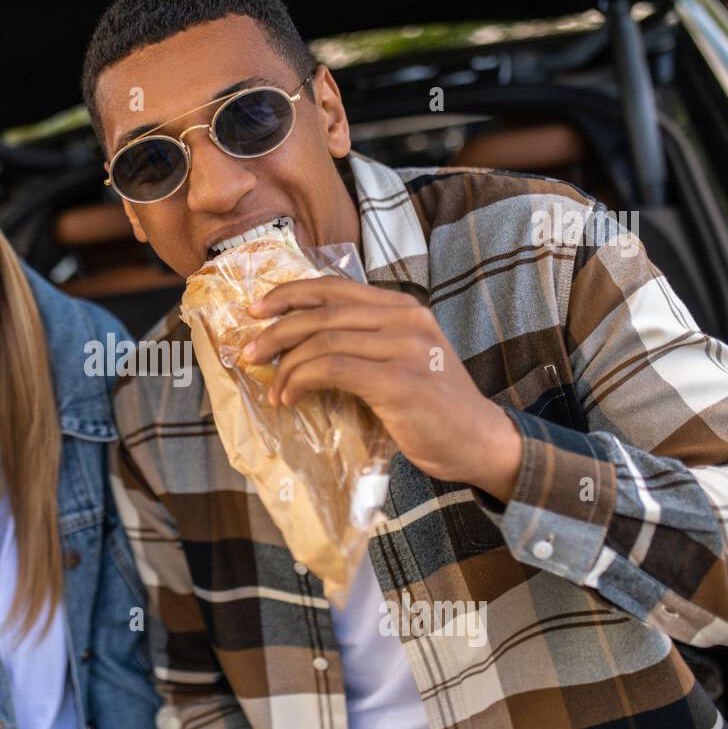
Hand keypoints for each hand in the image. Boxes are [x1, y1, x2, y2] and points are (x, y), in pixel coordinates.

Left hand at [242, 276, 521, 502]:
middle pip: (322, 313)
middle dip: (276, 332)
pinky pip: (333, 369)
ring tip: (273, 389)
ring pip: (323, 341)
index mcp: (402, 307)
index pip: (334, 287)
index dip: (289, 295)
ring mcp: (404, 347)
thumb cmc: (433, 406)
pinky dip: (301, 381)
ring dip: (286, 366)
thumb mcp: (401, 358)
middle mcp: (405, 318)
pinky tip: (290, 398)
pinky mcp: (399, 381)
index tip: (255, 311)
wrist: (478, 441)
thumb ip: (363, 341)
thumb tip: (297, 342)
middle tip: (248, 354)